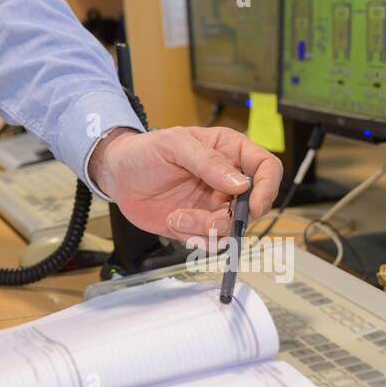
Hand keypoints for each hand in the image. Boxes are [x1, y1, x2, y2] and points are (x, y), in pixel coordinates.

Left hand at [89, 126, 281, 244]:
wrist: (118, 175)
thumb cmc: (145, 150)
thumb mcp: (174, 145)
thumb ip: (207, 161)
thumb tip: (241, 183)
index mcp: (229, 151)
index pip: (267, 167)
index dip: (267, 187)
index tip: (252, 203)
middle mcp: (227, 181)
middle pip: (255, 206)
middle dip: (233, 218)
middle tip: (208, 218)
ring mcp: (214, 205)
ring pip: (233, 228)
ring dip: (207, 229)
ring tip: (178, 217)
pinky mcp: (199, 224)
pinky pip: (211, 241)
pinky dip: (194, 237)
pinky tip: (173, 221)